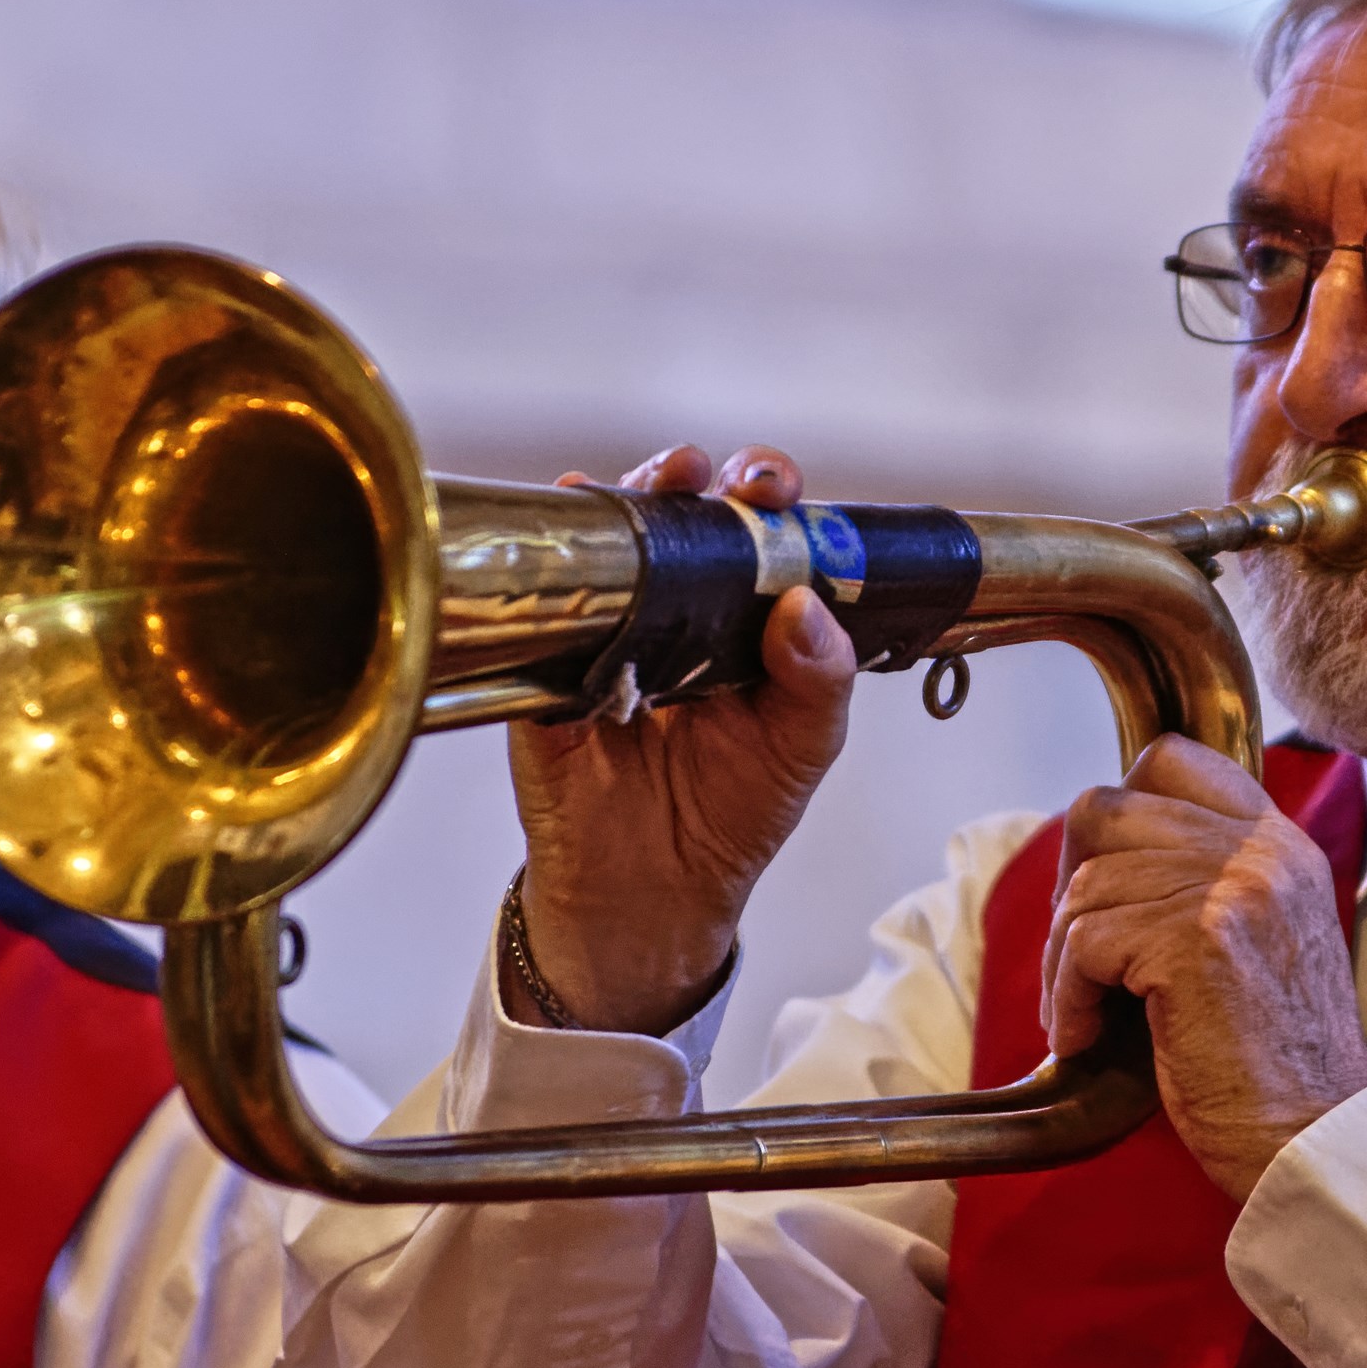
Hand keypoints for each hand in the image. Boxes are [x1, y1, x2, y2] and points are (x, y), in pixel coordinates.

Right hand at [505, 445, 856, 1033]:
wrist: (650, 892)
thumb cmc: (730, 812)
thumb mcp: (803, 746)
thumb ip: (821, 679)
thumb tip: (806, 606)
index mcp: (747, 614)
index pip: (758, 530)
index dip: (765, 494)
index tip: (772, 489)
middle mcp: (678, 604)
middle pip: (678, 512)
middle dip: (693, 475)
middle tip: (710, 477)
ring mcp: (609, 624)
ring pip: (611, 538)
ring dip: (626, 499)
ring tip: (655, 488)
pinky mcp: (549, 664)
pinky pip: (545, 606)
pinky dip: (555, 569)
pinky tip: (569, 540)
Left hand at [1044, 735, 1366, 1200]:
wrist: (1314, 1140)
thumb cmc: (1274, 1064)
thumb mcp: (1262, 942)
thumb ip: (1208, 884)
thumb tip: (1101, 860)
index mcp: (1279, 846)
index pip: (1171, 760)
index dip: (1116, 814)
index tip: (1103, 883)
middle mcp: (1261, 853)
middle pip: (1106, 810)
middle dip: (1070, 882)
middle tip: (1077, 951)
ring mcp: (1231, 890)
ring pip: (1086, 887)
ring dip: (1062, 960)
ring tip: (1081, 1012)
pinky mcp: (1194, 943)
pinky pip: (1083, 943)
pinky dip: (1067, 998)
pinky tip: (1084, 1037)